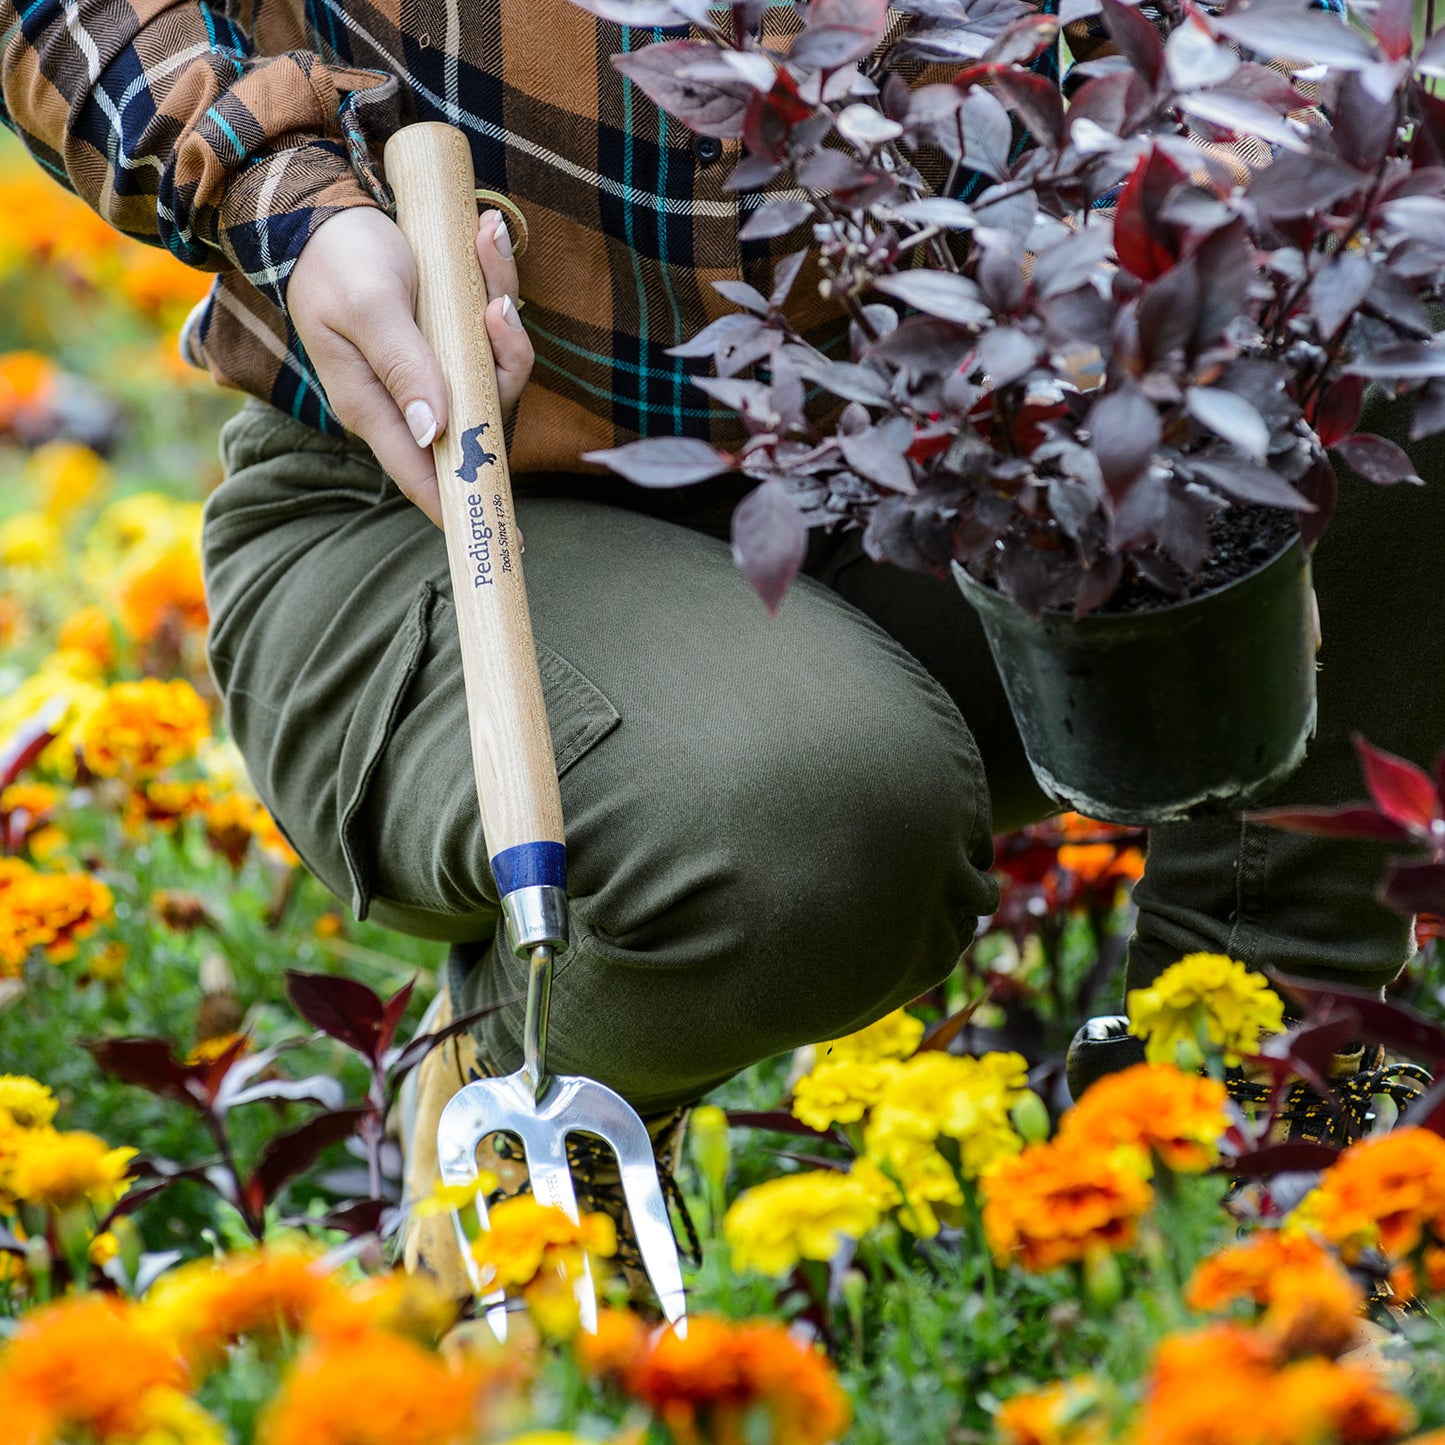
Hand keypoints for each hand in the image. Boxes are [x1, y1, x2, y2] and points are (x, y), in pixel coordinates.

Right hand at [288, 205, 532, 524]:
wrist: (322, 210)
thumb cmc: (334, 261)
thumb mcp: (366, 309)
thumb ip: (403, 367)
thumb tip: (436, 430)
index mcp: (373, 407)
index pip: (423, 475)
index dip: (463, 505)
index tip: (507, 543)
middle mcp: (410, 400)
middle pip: (482, 415)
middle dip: (505, 359)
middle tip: (497, 303)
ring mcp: (435, 372)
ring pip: (495, 367)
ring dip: (503, 308)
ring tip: (487, 242)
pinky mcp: (451, 342)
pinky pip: (492, 331)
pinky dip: (497, 285)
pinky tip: (486, 236)